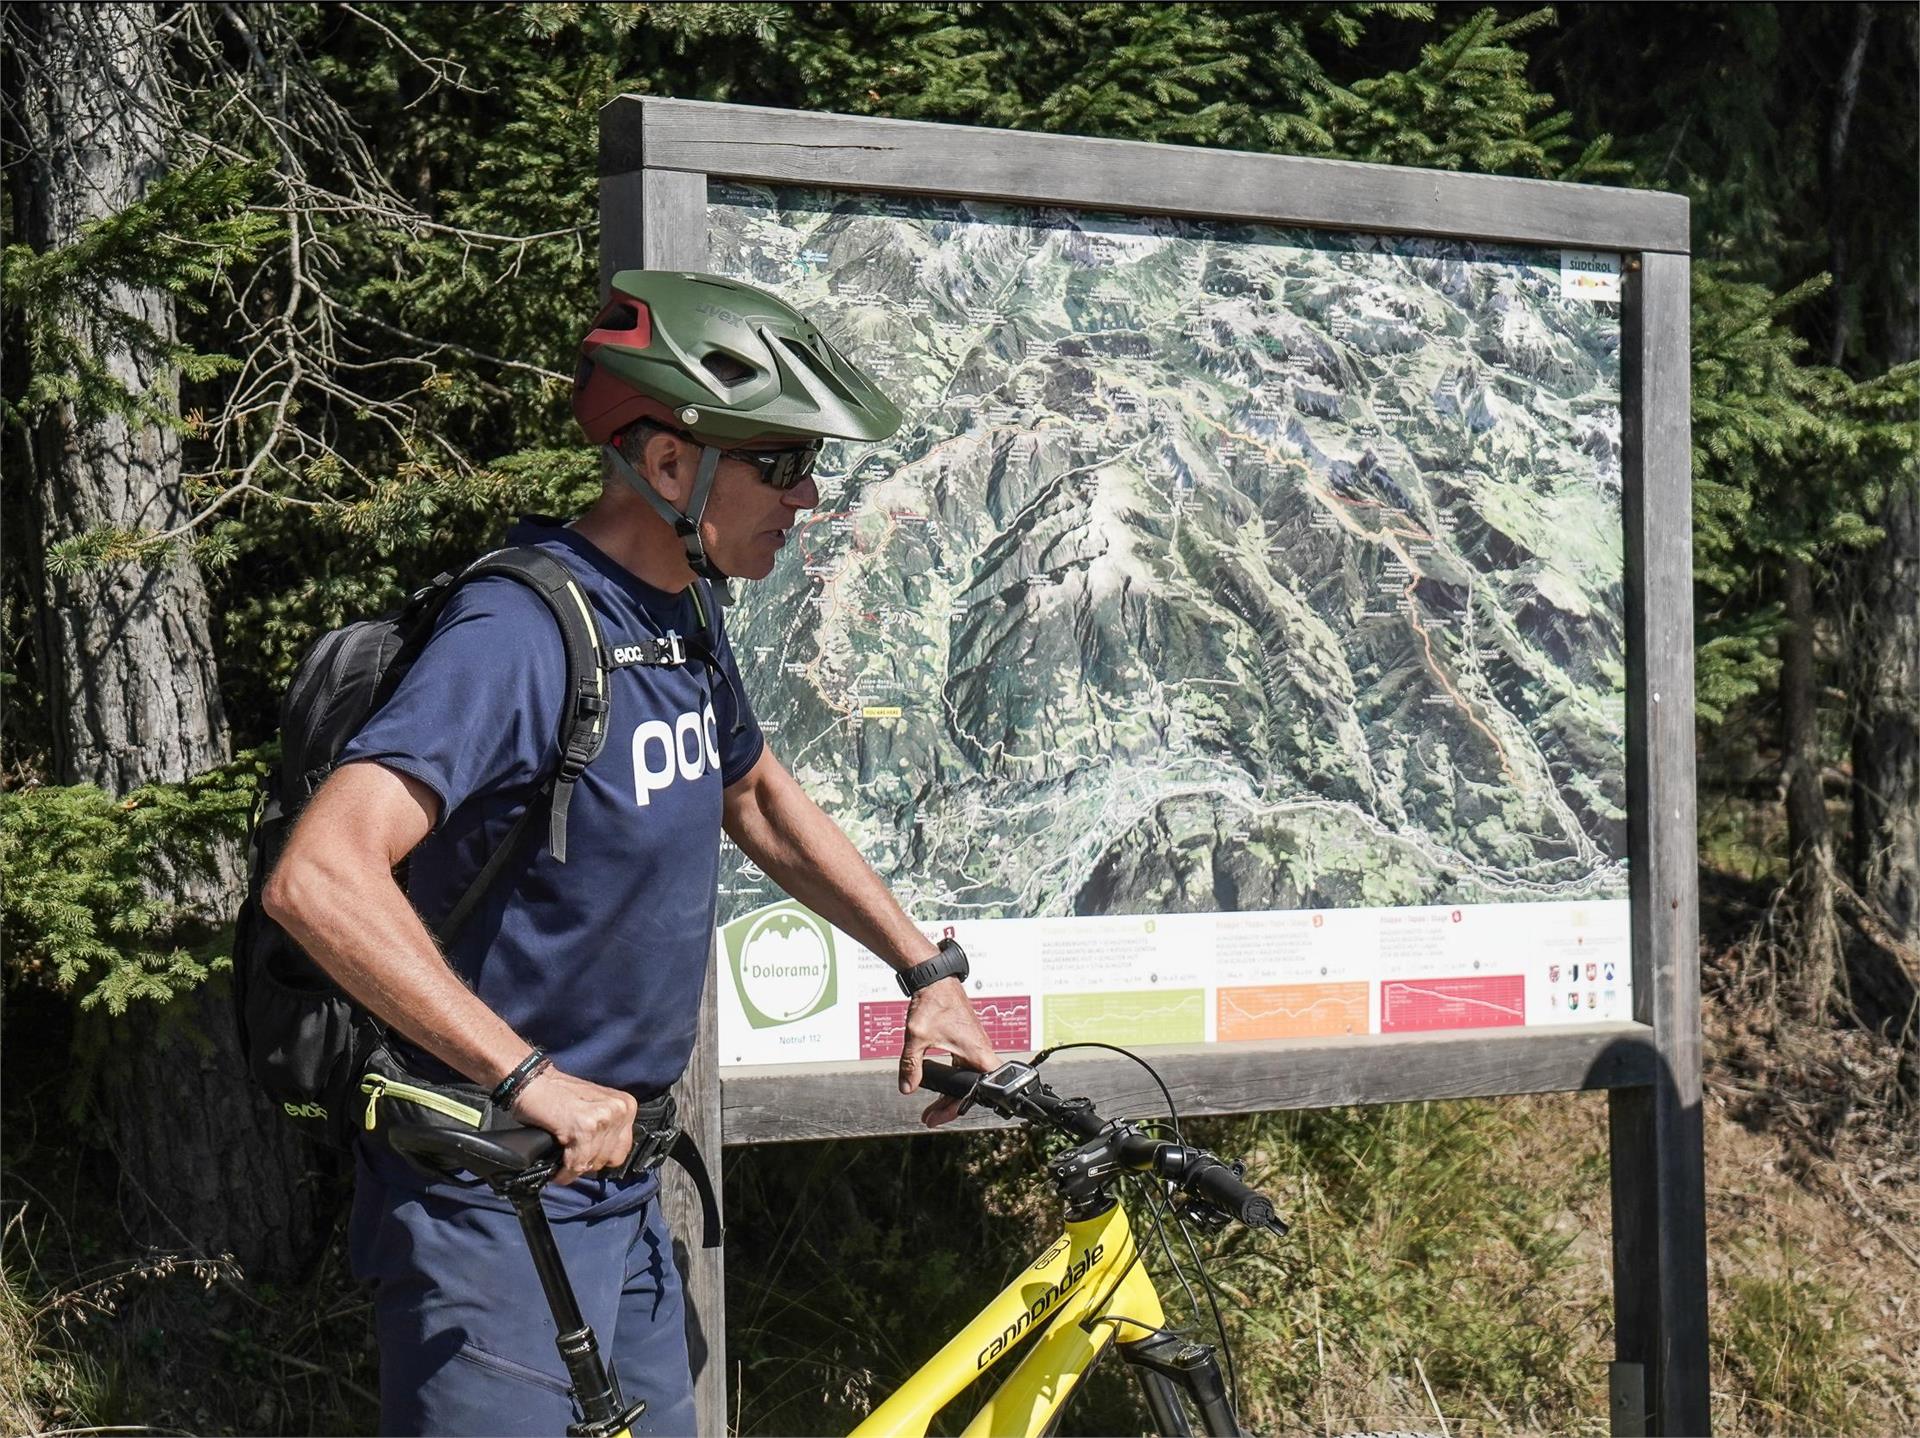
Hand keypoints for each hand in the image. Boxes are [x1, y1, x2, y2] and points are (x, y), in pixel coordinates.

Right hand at [509, 1066, 636, 1184]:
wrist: (531, 1082)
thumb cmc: (557, 1096)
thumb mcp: (594, 1107)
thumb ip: (608, 1128)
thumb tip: (608, 1158)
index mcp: (626, 1104)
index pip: (623, 1149)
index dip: (601, 1158)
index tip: (586, 1159)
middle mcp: (620, 1109)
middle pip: (609, 1158)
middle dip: (588, 1162)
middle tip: (571, 1159)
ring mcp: (604, 1117)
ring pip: (593, 1163)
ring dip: (575, 1168)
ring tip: (562, 1165)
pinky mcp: (585, 1127)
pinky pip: (578, 1163)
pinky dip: (566, 1172)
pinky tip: (558, 1171)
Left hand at [899, 977, 999, 1127]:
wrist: (936, 979)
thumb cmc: (933, 1003)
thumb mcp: (917, 1038)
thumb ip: (911, 1065)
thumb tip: (906, 1088)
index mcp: (977, 1054)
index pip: (975, 1093)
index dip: (954, 1109)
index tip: (936, 1118)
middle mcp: (981, 1052)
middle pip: (971, 1090)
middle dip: (949, 1106)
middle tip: (930, 1117)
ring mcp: (975, 1046)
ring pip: (966, 1079)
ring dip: (949, 1093)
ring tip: (931, 1107)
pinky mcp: (968, 1041)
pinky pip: (963, 1067)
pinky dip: (950, 1079)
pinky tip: (936, 1083)